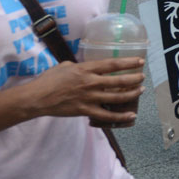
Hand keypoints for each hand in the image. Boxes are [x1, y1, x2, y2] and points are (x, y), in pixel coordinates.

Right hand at [22, 59, 145, 125]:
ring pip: (117, 97)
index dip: (128, 63)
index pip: (112, 64)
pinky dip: (121, 116)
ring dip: (132, 94)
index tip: (140, 62)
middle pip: (119, 81)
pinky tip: (131, 115)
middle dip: (134, 79)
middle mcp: (90, 83)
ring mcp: (89, 98)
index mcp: (85, 69)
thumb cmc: (49, 80)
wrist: (36, 98)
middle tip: (142, 77)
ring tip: (141, 90)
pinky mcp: (85, 111)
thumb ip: (80, 66)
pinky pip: (107, 116)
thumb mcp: (65, 65)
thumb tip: (90, 66)